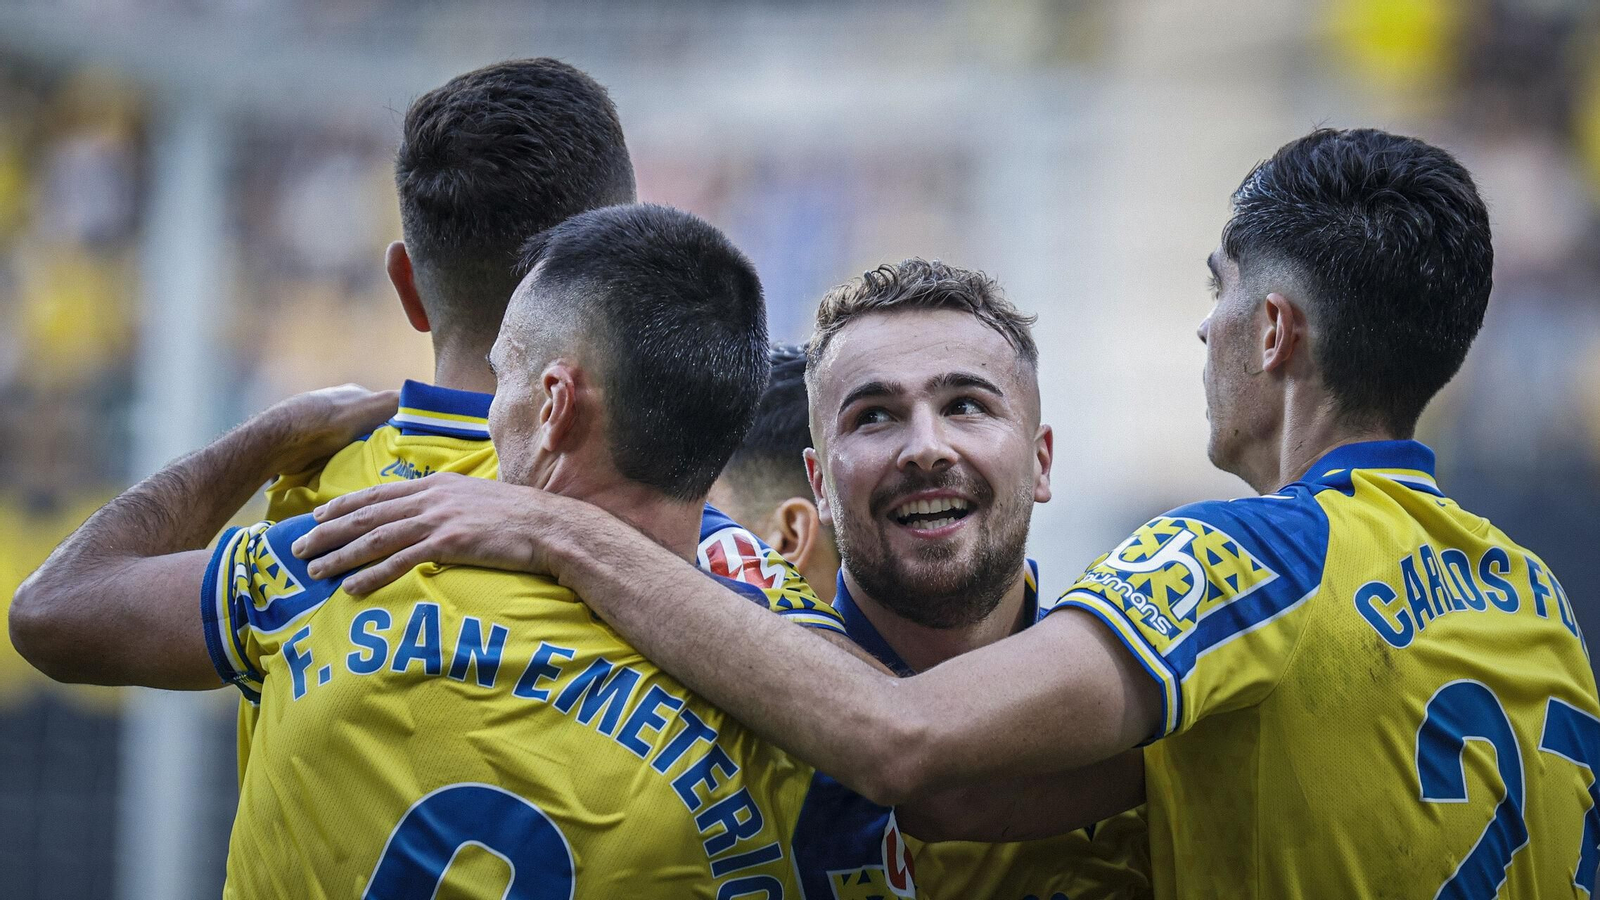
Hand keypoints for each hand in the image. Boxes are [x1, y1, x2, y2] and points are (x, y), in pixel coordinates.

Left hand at [255, 384, 398, 475]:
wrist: (278, 442)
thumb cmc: (324, 421)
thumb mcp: (367, 407)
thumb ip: (394, 401)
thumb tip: (425, 398)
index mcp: (353, 396)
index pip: (385, 411)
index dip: (398, 427)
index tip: (408, 447)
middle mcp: (337, 409)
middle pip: (368, 430)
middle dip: (378, 446)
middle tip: (392, 467)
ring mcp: (320, 428)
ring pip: (351, 446)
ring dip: (359, 460)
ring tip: (373, 479)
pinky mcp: (308, 448)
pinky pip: (333, 459)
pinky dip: (341, 469)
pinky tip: (348, 481)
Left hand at [290, 473, 583, 593]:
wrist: (550, 526)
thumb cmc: (520, 518)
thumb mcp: (478, 500)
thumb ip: (451, 506)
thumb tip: (434, 521)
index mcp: (437, 484)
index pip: (380, 494)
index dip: (345, 505)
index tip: (318, 516)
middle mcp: (432, 497)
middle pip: (369, 514)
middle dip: (329, 531)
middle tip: (298, 547)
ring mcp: (440, 519)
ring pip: (377, 537)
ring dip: (341, 555)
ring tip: (315, 570)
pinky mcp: (450, 543)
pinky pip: (402, 561)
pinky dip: (373, 574)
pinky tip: (353, 588)